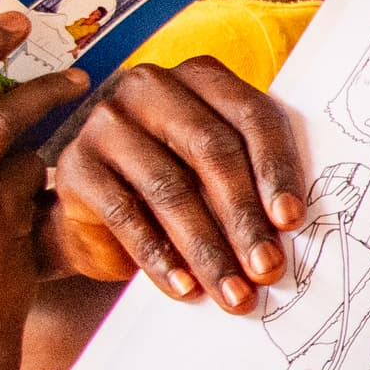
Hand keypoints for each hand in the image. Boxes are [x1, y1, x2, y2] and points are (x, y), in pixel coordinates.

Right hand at [45, 56, 306, 309]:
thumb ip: (254, 181)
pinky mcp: (75, 165)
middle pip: (212, 152)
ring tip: (234, 292)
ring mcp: (107, 123)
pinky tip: (184, 287)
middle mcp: (151, 88)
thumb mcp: (219, 173)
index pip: (252, 117)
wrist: (99, 212)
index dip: (276, 170)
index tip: (293, 220)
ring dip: (208, 250)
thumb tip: (291, 227)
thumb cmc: (179, 185)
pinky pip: (126, 216)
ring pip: (170, 189)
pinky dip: (160, 258)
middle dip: (245, 218)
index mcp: (201, 77)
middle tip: (268, 268)